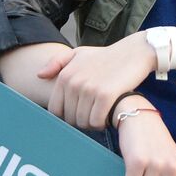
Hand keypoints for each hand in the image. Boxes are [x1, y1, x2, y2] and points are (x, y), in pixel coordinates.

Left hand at [39, 32, 155, 129]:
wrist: (135, 52)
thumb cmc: (107, 56)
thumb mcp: (79, 54)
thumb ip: (57, 63)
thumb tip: (39, 75)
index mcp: (65, 75)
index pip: (55, 110)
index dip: (67, 116)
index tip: (81, 112)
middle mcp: (74, 82)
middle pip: (70, 119)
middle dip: (82, 120)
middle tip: (95, 113)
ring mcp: (89, 89)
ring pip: (83, 122)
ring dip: (93, 123)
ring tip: (102, 114)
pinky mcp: (106, 95)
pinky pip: (96, 121)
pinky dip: (102, 123)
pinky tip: (109, 115)